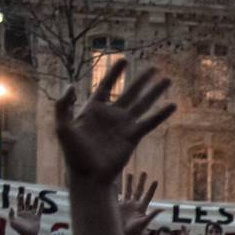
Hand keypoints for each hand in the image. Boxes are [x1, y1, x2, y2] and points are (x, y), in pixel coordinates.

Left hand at [9, 193, 40, 234]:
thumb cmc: (19, 229)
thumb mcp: (12, 222)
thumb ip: (11, 214)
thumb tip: (11, 207)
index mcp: (19, 213)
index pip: (20, 204)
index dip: (20, 199)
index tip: (21, 194)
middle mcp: (26, 213)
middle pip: (27, 204)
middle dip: (28, 199)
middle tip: (29, 193)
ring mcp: (32, 216)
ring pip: (34, 207)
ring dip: (35, 202)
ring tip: (36, 197)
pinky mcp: (37, 218)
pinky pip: (40, 211)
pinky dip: (41, 207)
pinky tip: (42, 203)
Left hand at [54, 60, 174, 188]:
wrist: (89, 175)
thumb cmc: (74, 153)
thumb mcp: (62, 127)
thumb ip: (64, 105)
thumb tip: (72, 85)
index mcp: (93, 109)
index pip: (105, 85)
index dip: (115, 73)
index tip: (124, 59)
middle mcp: (111, 115)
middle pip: (130, 92)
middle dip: (142, 79)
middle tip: (154, 67)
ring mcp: (124, 125)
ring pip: (143, 104)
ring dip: (155, 92)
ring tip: (167, 80)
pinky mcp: (134, 137)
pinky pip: (149, 123)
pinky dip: (161, 114)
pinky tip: (172, 105)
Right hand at [117, 172, 158, 234]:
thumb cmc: (133, 232)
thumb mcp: (143, 223)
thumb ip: (152, 215)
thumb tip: (162, 209)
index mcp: (141, 208)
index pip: (147, 196)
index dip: (151, 189)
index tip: (155, 181)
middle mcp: (134, 205)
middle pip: (138, 190)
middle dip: (141, 181)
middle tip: (144, 172)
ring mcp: (125, 205)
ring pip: (127, 190)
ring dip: (128, 182)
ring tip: (129, 172)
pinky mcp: (117, 206)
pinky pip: (116, 195)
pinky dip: (116, 188)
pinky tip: (115, 181)